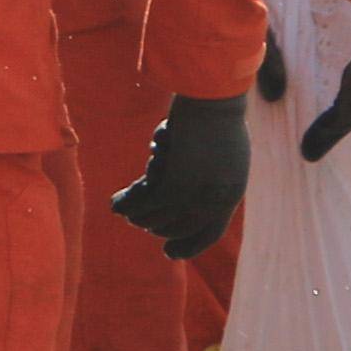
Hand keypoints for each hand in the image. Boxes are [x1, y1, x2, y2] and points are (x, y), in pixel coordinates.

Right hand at [110, 90, 253, 257]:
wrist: (214, 98)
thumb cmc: (218, 114)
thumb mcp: (223, 149)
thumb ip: (211, 172)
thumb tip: (186, 184)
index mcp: (231, 193)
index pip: (210, 232)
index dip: (189, 245)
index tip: (169, 252)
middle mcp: (216, 201)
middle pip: (179, 227)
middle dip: (156, 227)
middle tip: (139, 223)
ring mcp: (197, 196)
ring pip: (159, 217)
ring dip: (139, 216)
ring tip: (126, 213)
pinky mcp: (176, 185)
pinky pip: (146, 203)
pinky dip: (130, 203)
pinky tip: (118, 203)